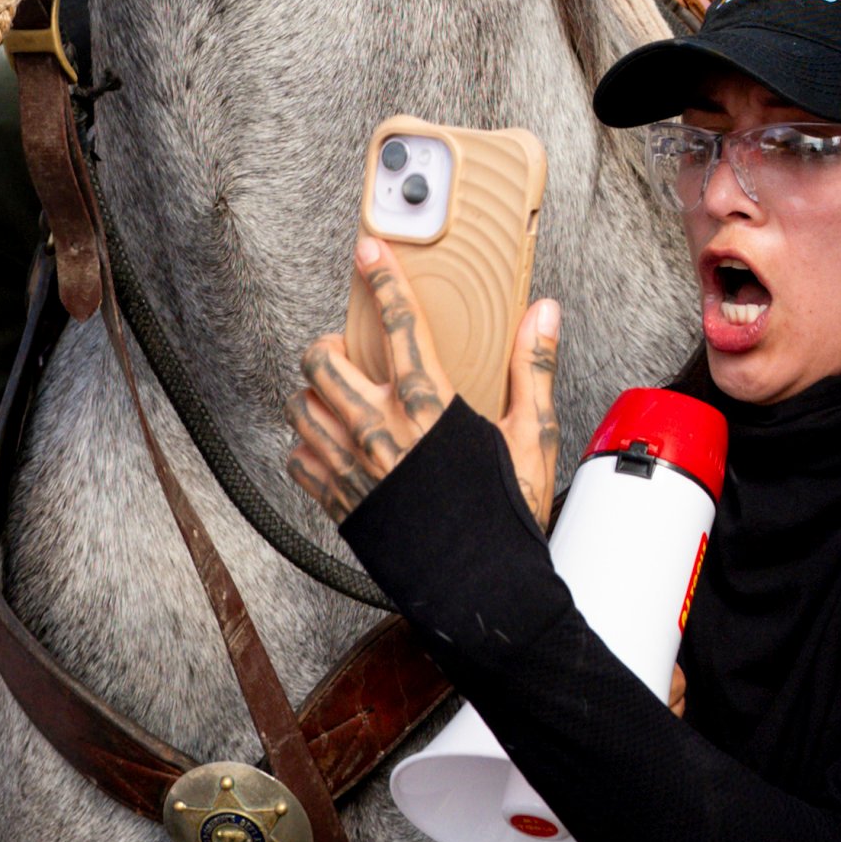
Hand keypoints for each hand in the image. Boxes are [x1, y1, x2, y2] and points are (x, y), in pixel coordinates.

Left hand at [289, 237, 563, 525]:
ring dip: (314, 392)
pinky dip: (307, 444)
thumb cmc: (505, 517)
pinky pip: (297, 458)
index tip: (369, 252)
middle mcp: (382, 431)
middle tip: (349, 350)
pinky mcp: (338, 501)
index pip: (402, 324)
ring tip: (339, 396)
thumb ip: (531, 369)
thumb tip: (543, 314)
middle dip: (329, 345)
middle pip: (323, 360)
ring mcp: (353, 466)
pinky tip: (333, 445)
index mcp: (430, 407)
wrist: (480, 589)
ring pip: (301, 406)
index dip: (383, 280)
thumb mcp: (532, 437)